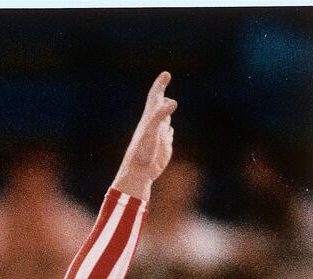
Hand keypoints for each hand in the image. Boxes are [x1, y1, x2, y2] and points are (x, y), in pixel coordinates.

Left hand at [112, 72, 177, 199]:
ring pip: (165, 118)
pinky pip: (169, 134)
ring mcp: (159, 134)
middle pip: (159, 104)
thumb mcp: (152, 130)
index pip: (155, 97)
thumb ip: (161, 115)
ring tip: (168, 102)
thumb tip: (173, 102)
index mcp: (149, 118)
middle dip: (162, 91)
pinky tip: (168, 131)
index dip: (160, 84)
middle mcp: (154, 124)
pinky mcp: (164, 145)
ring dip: (166, 110)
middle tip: (165, 78)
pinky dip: (169, 130)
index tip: (166, 74)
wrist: (140, 171)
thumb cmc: (142, 150)